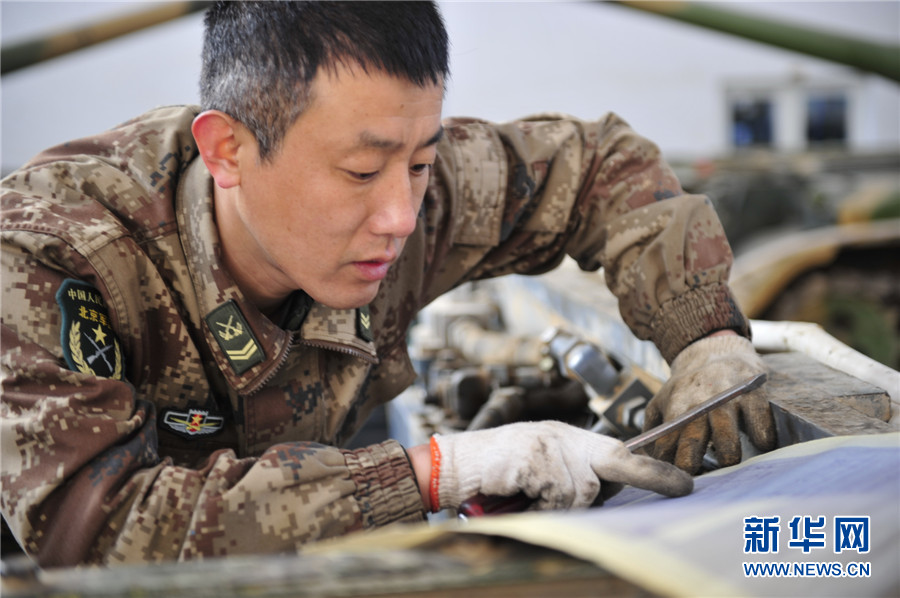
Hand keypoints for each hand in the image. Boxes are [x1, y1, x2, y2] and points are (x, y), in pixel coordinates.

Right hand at [430, 420, 692, 511]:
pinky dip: (537, 503)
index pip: (620, 453)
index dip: (654, 470)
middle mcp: (564, 436)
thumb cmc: (498, 474)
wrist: (455, 463)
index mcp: (569, 439)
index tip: (687, 484)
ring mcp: (550, 444)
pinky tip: (518, 491)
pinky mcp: (536, 457)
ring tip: (526, 494)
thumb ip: (573, 481)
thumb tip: (604, 496)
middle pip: (607, 473)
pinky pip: (555, 495)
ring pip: (579, 493)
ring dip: (554, 505)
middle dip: (621, 483)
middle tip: (641, 487)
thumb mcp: (542, 472)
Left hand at [644, 333, 775, 473]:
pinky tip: (760, 445)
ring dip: (728, 456)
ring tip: (728, 462)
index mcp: (676, 409)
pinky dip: (762, 440)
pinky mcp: (753, 395)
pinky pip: (760, 426)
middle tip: (698, 481)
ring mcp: (727, 400)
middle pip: (693, 442)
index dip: (669, 466)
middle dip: (692, 464)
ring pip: (727, 438)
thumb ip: (652, 428)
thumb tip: (645, 458)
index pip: (666, 444)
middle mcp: (700, 405)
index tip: (675, 479)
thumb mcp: (662, 400)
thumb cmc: (687, 385)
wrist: (714, 350)